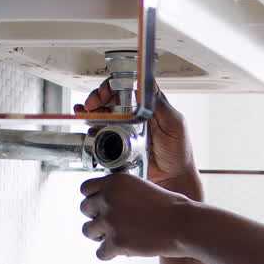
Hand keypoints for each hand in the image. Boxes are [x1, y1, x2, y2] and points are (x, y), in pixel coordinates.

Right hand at [74, 80, 201, 197]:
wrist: (173, 179)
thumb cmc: (179, 153)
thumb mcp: (174, 123)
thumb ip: (160, 104)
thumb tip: (146, 83)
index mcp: (147, 107)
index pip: (126, 88)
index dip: (112, 87)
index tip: (105, 93)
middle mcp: (134, 117)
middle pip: (110, 100)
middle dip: (97, 99)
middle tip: (91, 105)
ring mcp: (124, 132)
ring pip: (103, 116)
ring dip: (90, 112)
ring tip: (85, 114)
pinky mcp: (117, 147)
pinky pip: (101, 136)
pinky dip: (92, 131)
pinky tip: (89, 130)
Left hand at [79, 172, 194, 259]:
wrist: (183, 224)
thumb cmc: (171, 207)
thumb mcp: (143, 187)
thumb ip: (123, 192)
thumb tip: (112, 201)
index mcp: (115, 182)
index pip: (85, 188)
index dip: (92, 198)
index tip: (99, 205)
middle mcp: (108, 199)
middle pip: (84, 209)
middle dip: (95, 217)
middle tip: (109, 223)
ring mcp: (110, 221)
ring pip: (87, 231)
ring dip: (98, 235)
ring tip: (113, 237)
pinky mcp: (116, 242)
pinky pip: (100, 252)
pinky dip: (109, 254)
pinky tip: (120, 251)